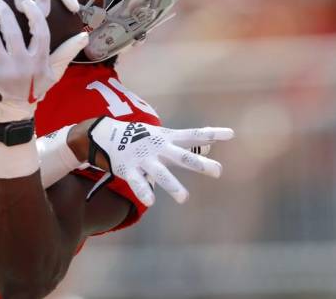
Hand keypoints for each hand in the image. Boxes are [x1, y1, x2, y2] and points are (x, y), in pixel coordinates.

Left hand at [0, 0, 88, 122]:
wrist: (13, 115)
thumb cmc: (33, 90)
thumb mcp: (53, 73)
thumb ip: (66, 52)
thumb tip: (84, 36)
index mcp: (39, 61)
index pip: (40, 32)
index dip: (34, 15)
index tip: (26, 2)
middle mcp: (22, 65)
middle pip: (13, 32)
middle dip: (3, 13)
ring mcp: (3, 70)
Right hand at [85, 117, 233, 206]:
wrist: (104, 135)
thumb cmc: (140, 137)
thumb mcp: (163, 136)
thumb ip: (185, 143)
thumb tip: (210, 145)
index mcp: (167, 138)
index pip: (193, 135)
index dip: (212, 134)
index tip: (231, 134)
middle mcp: (158, 148)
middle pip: (182, 157)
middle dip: (200, 164)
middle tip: (218, 172)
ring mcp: (143, 159)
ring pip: (160, 173)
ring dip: (172, 185)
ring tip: (184, 199)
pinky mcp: (129, 169)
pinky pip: (137, 182)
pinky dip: (143, 191)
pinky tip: (150, 202)